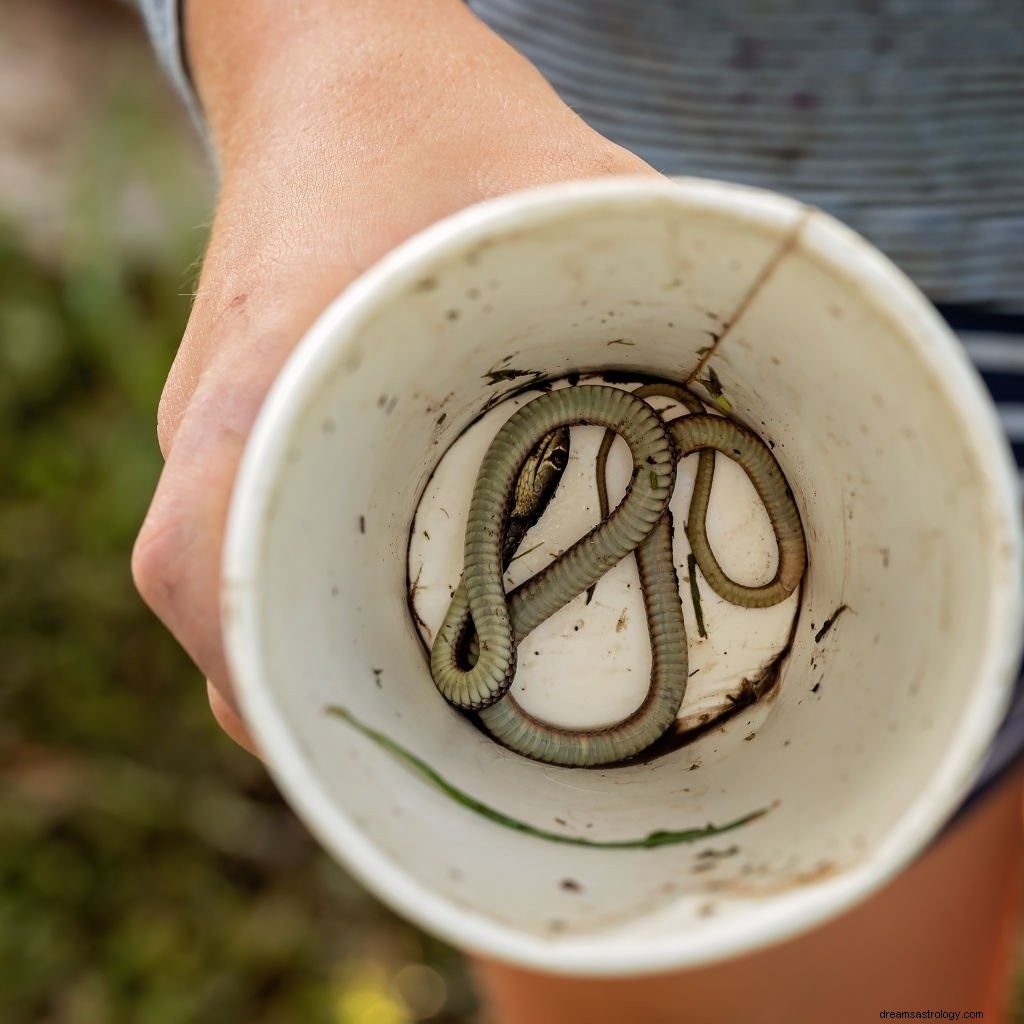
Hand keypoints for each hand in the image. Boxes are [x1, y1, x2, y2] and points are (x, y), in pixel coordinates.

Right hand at [131, 0, 657, 752]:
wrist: (334, 69)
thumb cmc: (435, 116)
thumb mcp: (578, 186)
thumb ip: (675, 284)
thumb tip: (782, 394)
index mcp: (273, 361)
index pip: (198, 562)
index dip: (259, 677)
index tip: (340, 751)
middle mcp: (218, 410)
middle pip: (218, 610)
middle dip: (306, 702)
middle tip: (419, 761)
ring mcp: (216, 417)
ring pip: (230, 584)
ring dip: (310, 658)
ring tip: (412, 711)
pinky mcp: (238, 412)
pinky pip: (252, 534)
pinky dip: (310, 595)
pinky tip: (395, 609)